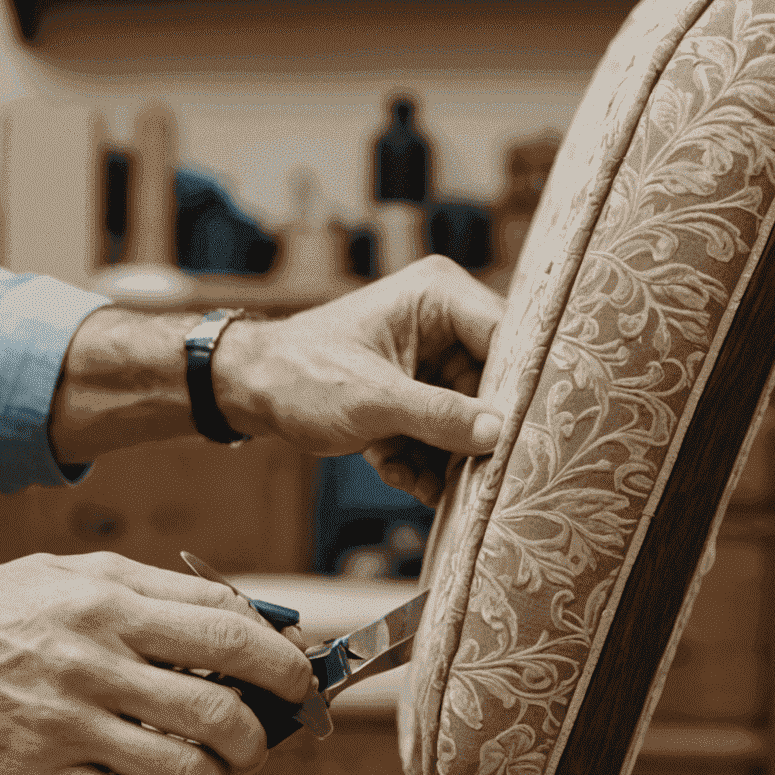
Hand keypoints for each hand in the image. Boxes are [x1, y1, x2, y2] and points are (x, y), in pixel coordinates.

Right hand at [0, 553, 313, 774]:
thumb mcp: (60, 578)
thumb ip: (152, 592)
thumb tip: (248, 619)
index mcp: (106, 603)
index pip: (232, 634)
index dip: (285, 664)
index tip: (300, 684)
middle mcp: (94, 662)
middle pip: (225, 712)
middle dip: (258, 734)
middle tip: (250, 739)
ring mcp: (70, 728)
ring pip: (192, 773)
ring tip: (195, 771)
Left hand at [217, 256, 505, 506]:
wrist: (248, 392)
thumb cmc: (301, 375)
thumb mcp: (373, 399)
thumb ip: (439, 416)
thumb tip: (499, 433)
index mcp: (438, 296)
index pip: (509, 339)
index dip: (519, 388)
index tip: (526, 435)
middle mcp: (441, 323)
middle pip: (491, 387)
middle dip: (473, 437)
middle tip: (474, 478)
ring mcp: (428, 362)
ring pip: (465, 420)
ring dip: (443, 458)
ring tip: (417, 478)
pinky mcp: (413, 396)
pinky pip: (438, 435)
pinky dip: (421, 462)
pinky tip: (399, 474)